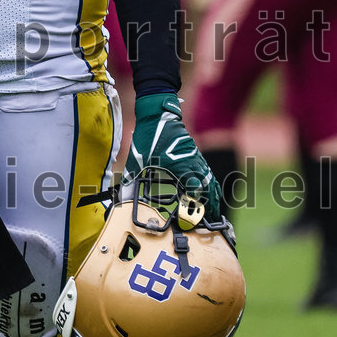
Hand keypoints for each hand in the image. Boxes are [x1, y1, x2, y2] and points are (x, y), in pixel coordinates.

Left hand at [124, 93, 221, 220]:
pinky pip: (207, 172)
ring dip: (213, 196)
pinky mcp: (195, 154)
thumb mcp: (138, 160)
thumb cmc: (149, 136)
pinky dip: (210, 184)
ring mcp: (196, 158)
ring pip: (210, 180)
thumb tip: (122, 198)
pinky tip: (208, 191)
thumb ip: (131, 181)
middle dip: (211, 206)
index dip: (197, 208)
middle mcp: (193, 163)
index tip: (195, 219)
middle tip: (212, 222)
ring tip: (214, 211)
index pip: (196, 193)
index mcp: (181, 167)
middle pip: (208, 189)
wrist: (157, 113)